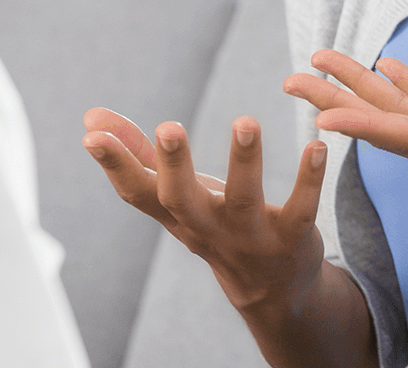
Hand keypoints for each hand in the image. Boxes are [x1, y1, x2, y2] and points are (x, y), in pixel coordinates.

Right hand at [81, 108, 327, 313]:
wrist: (273, 291)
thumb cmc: (216, 226)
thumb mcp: (176, 196)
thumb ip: (137, 156)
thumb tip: (90, 117)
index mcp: (176, 214)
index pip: (138, 191)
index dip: (114, 165)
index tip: (92, 135)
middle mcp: (207, 227)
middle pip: (182, 200)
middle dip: (174, 166)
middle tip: (168, 128)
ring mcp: (249, 236)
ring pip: (244, 200)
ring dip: (245, 161)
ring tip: (246, 122)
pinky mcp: (291, 238)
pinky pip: (301, 210)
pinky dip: (309, 180)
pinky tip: (317, 147)